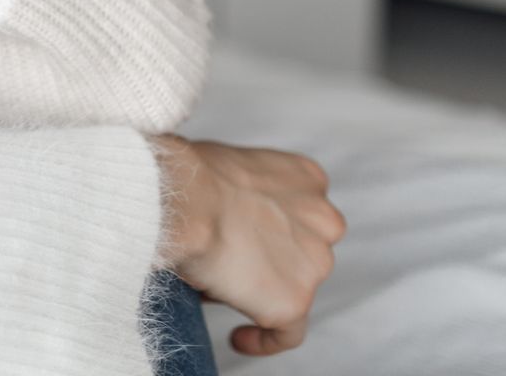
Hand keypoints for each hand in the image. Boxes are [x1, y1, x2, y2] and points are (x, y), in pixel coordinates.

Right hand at [151, 133, 347, 358]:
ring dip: (259, 289)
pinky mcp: (294, 301)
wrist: (183, 198)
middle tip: (226, 260)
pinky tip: (239, 339)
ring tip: (215, 285)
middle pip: (302, 250)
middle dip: (268, 257)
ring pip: (291, 287)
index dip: (270, 227)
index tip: (246, 238)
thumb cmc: (184, 175)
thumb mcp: (225, 166)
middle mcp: (323, 219)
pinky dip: (265, 339)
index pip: (299, 212)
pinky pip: (288, 333)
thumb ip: (240, 191)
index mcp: (306, 178)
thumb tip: (220, 222)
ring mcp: (314, 263)